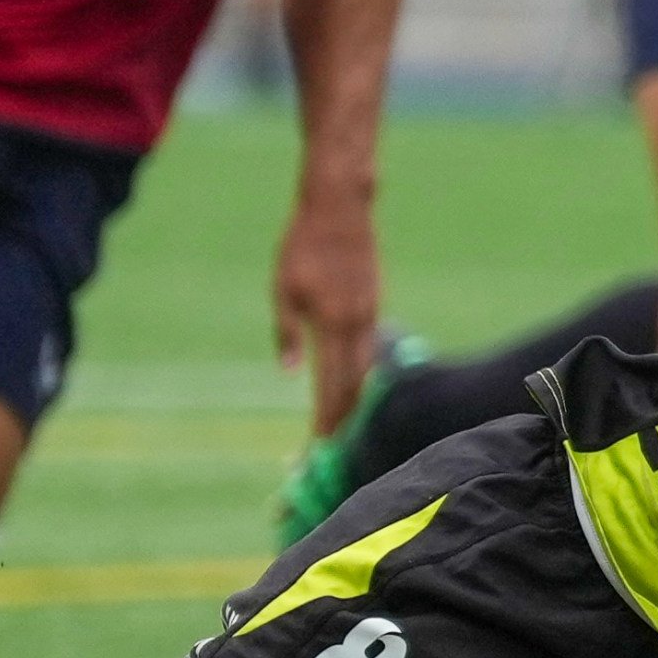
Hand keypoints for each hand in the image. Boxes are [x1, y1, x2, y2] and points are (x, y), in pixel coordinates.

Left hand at [275, 196, 381, 432]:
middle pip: (356, 387)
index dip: (325, 421)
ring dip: (355, 402)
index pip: (331, 386)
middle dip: (343, 421)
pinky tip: (353, 386)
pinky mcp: (374, 304)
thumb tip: (291, 374)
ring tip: (342, 427)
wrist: (341, 207)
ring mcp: (371, 314)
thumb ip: (288, 334)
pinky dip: (362, 375)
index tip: (317, 449)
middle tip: (331, 450)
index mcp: (333, 324)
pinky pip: (371, 350)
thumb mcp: (283, 290)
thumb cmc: (302, 245)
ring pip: (368, 371)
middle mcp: (358, 326)